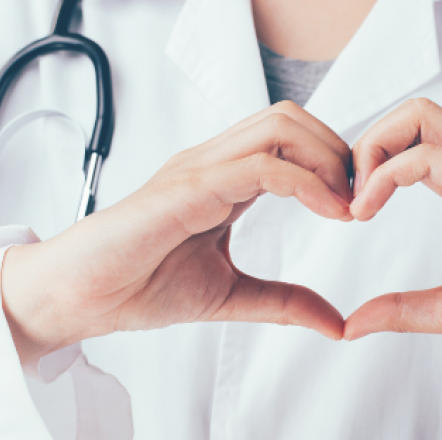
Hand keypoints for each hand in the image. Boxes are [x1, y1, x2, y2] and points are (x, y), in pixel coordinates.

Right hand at [2, 102, 353, 363]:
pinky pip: (260, 165)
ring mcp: (200, 168)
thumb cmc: (138, 286)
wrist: (81, 297)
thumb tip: (335, 323)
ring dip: (326, 159)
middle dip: (337, 151)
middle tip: (359, 200)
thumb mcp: (231, 295)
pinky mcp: (189, 186)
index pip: (290, 139)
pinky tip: (327, 212)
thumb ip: (284, 302)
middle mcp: (213, 162)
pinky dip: (306, 182)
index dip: (332, 165)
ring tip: (345, 205)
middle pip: (290, 117)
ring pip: (279, 126)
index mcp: (222, 178)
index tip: (357, 209)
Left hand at [343, 99, 441, 345]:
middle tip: (346, 199)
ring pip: (417, 116)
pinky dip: (388, 173)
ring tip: (357, 201)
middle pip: (409, 114)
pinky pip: (429, 154)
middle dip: (364, 146)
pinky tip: (369, 208)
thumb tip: (353, 325)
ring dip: (373, 150)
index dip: (368, 167)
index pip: (408, 142)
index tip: (348, 213)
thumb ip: (404, 310)